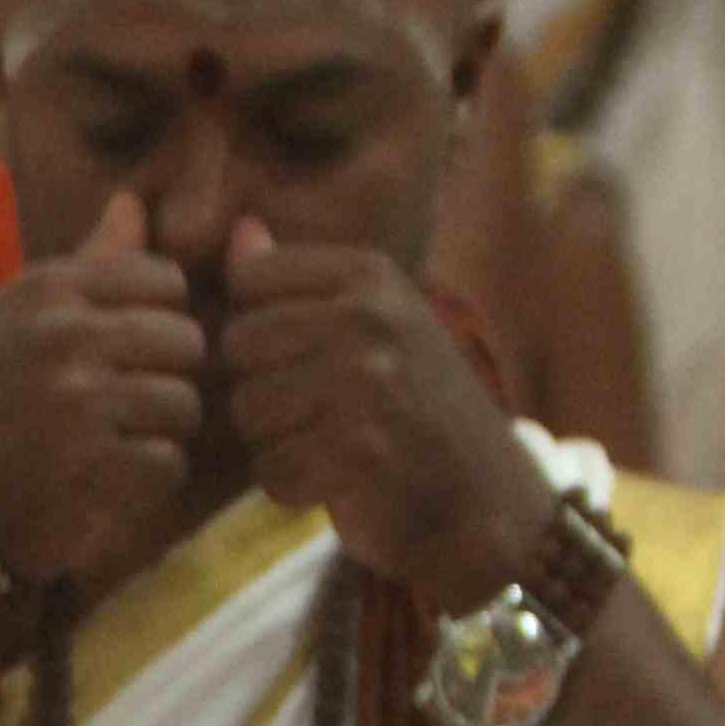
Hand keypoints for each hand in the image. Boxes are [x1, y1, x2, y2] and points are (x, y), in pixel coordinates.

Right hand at [0, 189, 212, 591]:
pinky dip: (142, 484)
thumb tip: (136, 199)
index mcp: (42, 288)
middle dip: (162, 380)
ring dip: (157, 435)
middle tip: (111, 410)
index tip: (113, 356)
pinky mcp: (89, 466)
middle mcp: (59, 334)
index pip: (164, 281)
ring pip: (185, 404)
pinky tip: (96, 484)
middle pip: (186, 340)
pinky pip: (169, 463)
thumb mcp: (14, 321)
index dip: (153, 323)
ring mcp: (75, 400)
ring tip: (103, 446)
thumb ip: (86, 264)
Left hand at [216, 216, 562, 601]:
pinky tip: (341, 481)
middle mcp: (373, 318)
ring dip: (277, 441)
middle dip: (261, 390)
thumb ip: (296, 283)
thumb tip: (240, 229)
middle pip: (237, 347)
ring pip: (247, 411)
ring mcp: (371, 382)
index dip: (259, 331)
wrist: (487, 496)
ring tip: (335, 443)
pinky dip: (294, 487)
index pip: (249, 281)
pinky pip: (271, 470)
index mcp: (371, 275)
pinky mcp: (365, 451)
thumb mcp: (366, 326)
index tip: (311, 356)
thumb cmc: (409, 406)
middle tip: (324, 412)